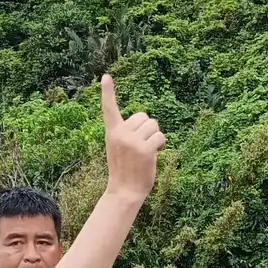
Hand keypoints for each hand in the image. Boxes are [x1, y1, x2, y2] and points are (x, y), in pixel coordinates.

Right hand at [101, 74, 164, 201]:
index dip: (108, 92)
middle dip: (148, 128)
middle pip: (144, 116)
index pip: (109, 108)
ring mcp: (132, 141)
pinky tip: (154, 155)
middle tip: (142, 146)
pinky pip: (160, 137)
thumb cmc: (125, 169)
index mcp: (112, 132)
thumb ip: (127, 133)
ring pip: (154, 125)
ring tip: (147, 152)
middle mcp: (121, 134)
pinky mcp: (145, 150)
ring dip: (155, 137)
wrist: (124, 191)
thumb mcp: (119, 147)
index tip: (106, 76)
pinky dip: (161, 145)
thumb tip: (148, 121)